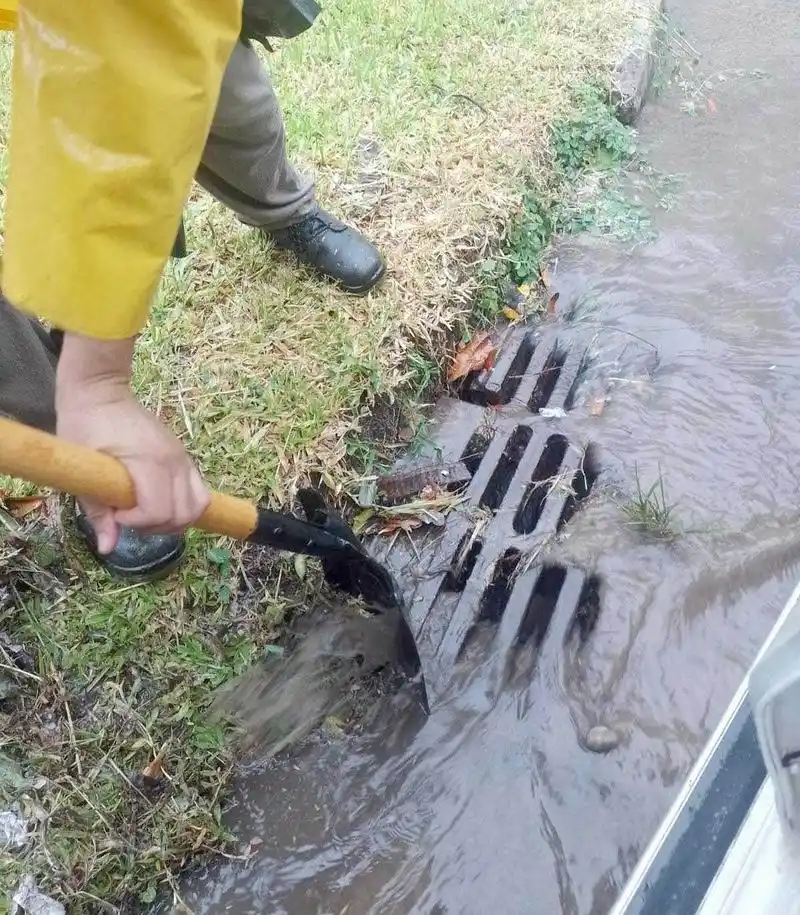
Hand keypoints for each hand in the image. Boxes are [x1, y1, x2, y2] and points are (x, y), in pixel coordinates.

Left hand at [55, 334, 209, 552]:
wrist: (101, 390)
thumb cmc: (86, 425)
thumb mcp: (82, 470)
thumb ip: (97, 511)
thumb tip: (108, 547)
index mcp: (150, 462)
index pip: (159, 511)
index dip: (138, 522)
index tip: (116, 513)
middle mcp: (175, 461)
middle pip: (184, 513)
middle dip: (157, 526)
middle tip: (130, 518)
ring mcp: (183, 457)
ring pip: (199, 504)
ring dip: (176, 519)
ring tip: (147, 514)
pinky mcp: (183, 456)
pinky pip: (197, 490)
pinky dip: (183, 505)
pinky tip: (157, 502)